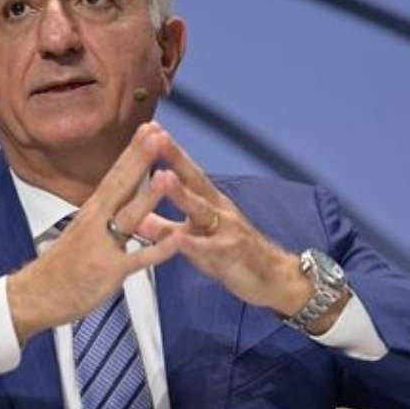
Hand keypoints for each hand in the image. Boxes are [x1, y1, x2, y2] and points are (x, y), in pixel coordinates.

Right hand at [6, 122, 179, 342]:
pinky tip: (177, 239)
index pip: (115, 174)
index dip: (133, 151)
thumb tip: (117, 196)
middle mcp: (96, 222)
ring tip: (168, 175)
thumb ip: (103, 214)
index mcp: (92, 211)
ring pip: (130, 217)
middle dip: (141, 159)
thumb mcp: (82, 231)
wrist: (35, 296)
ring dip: (150, 197)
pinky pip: (138, 259)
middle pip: (121, 185)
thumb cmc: (60, 267)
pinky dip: (158, 250)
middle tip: (158, 133)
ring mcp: (103, 246)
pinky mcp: (109, 271)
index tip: (150, 128)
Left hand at [134, 129, 327, 323]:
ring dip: (181, 193)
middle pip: (194, 179)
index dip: (168, 152)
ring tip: (163, 177)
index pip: (186, 172)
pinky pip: (209, 248)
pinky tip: (178, 238)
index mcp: (209, 202)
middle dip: (175, 157)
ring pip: (201, 209)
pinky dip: (193, 244)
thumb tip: (135, 216)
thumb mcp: (194, 240)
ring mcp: (226, 230)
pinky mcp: (231, 253)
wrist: (274, 278)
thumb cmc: (233, 255)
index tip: (149, 130)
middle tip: (156, 137)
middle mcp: (219, 209)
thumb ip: (164, 228)